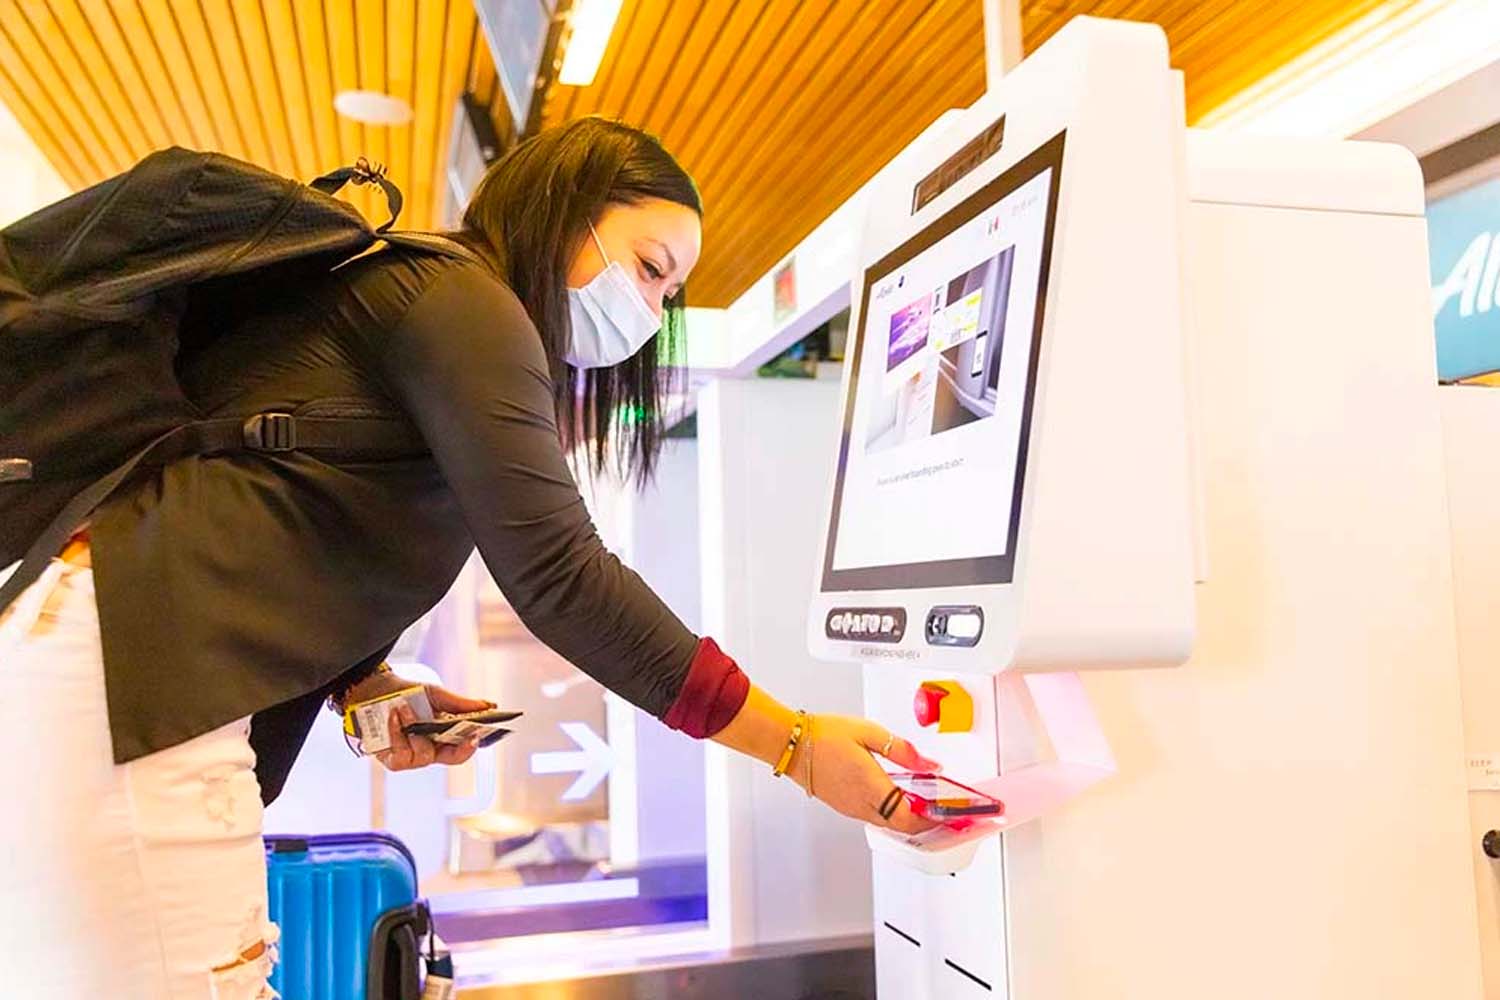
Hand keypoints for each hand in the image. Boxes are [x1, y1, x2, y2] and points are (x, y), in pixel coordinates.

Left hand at [345, 669, 496, 771]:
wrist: (374, 692)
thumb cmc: (407, 694)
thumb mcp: (436, 695)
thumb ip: (461, 704)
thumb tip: (490, 705)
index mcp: (444, 737)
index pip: (464, 748)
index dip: (473, 746)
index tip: (478, 735)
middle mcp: (431, 751)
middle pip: (452, 758)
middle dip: (457, 744)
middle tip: (459, 728)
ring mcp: (412, 758)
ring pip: (425, 754)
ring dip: (414, 727)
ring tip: (404, 707)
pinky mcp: (394, 761)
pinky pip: (402, 754)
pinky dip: (397, 733)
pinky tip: (394, 717)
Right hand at [789, 715, 943, 836]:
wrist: (791, 744)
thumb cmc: (824, 736)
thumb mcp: (869, 733)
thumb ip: (904, 751)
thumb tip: (930, 764)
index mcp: (871, 787)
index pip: (909, 818)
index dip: (930, 818)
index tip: (945, 810)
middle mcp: (861, 804)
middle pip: (901, 826)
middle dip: (923, 820)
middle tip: (937, 806)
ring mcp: (850, 808)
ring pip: (887, 823)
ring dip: (906, 816)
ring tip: (919, 798)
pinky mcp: (843, 806)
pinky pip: (874, 816)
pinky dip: (890, 811)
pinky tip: (893, 794)